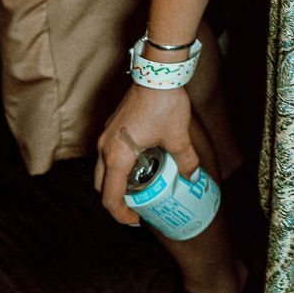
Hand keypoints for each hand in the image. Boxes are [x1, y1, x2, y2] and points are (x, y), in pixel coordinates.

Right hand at [95, 81, 199, 225]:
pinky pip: (107, 153)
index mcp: (116, 156)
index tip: (136, 220)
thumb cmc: (164, 104)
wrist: (157, 72)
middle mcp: (104, 147)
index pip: (109, 196)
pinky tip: (139, 163)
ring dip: (115, 181)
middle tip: (137, 207)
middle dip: (116, 200)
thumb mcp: (178, 136)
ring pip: (101, 168)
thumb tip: (192, 177)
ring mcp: (105, 135)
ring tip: (139, 187)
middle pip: (100, 185)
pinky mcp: (111, 125)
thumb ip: (186, 160)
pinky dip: (117, 165)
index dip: (120, 214)